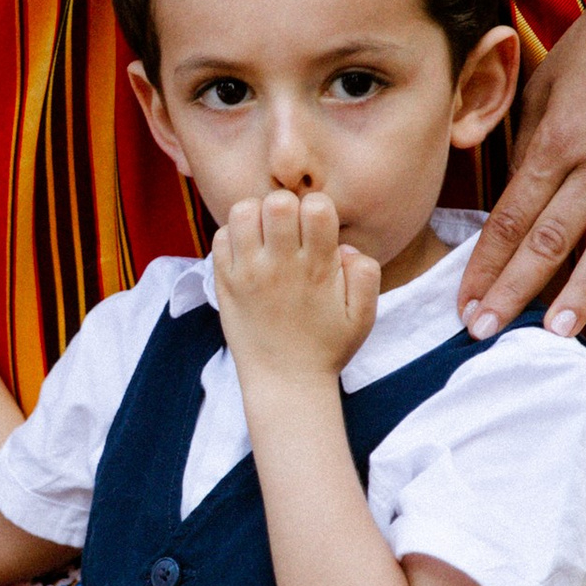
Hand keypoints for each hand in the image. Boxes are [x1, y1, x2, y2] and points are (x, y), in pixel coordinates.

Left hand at [213, 187, 376, 387]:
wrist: (285, 383)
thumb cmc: (327, 347)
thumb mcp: (363, 316)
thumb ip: (365, 275)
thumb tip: (343, 247)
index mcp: (319, 269)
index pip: (317, 206)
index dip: (318, 208)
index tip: (316, 228)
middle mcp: (282, 267)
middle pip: (277, 202)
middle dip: (286, 206)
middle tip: (288, 229)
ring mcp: (249, 274)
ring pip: (243, 212)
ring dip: (256, 215)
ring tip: (265, 235)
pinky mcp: (226, 284)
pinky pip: (220, 237)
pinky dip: (232, 235)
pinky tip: (247, 252)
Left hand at [456, 11, 585, 345]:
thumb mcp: (545, 85)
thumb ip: (528, 144)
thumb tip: (513, 199)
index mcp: (557, 139)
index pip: (511, 216)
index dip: (485, 264)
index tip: (464, 304)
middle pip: (550, 239)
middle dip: (515, 290)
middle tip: (484, 332)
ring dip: (582, 292)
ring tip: (556, 332)